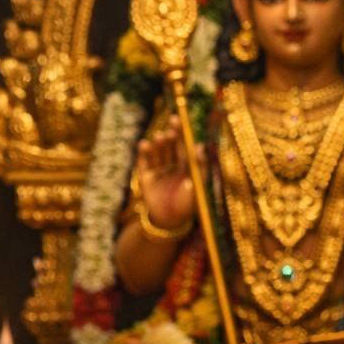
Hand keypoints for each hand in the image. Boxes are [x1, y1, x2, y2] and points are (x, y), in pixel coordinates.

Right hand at [135, 115, 200, 231]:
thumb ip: (200, 166)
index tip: (178, 121)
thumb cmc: (187, 205)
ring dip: (158, 143)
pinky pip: (144, 162)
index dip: (181, 133)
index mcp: (186, 166)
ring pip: (158, 152)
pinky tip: (144, 144)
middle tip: (170, 127)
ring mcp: (159, 170)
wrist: (169, 222)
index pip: (183, 145)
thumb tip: (200, 146)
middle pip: (170, 146)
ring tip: (160, 137)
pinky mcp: (146, 177)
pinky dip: (144, 152)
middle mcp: (172, 165)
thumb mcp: (198, 185)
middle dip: (170, 135)